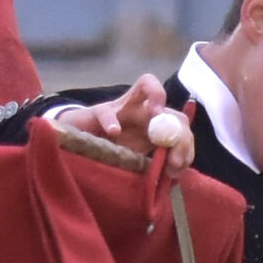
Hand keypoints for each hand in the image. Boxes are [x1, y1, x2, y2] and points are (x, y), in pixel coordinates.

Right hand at [41, 73, 193, 163]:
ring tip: (156, 129)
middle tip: (173, 161)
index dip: (186, 143)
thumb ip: (154, 166)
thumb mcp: (135, 163)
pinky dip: (111, 121)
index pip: (181, 125)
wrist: (75, 147)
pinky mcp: (98, 112)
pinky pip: (108, 111)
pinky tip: (114, 133)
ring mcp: (122, 107)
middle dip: (179, 133)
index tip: (180, 166)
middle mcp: (143, 112)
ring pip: (149, 86)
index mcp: (154, 128)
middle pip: (172, 110)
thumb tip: (175, 176)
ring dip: (158, 102)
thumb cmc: (108, 153)